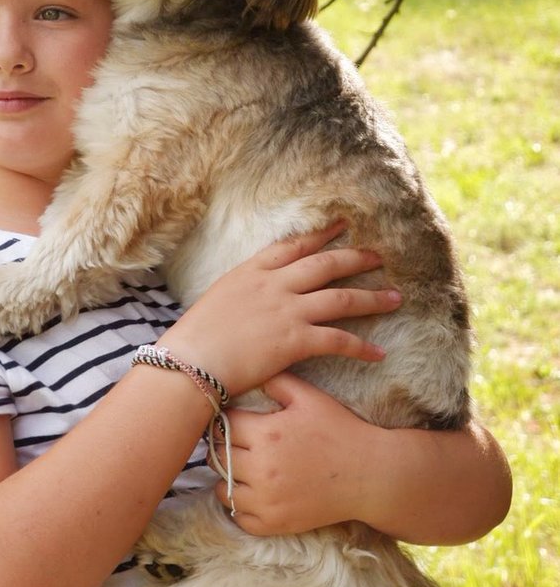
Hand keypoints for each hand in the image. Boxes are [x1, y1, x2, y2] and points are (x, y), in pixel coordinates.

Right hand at [159, 223, 400, 399]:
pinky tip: (379, 353)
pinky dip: (362, 348)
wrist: (191, 361)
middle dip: (355, 258)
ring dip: (371, 298)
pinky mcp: (295, 340)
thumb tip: (255, 295)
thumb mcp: (218, 298)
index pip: (293, 246)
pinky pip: (338, 341)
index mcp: (252, 271)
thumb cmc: (195, 337)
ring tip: (395, 297)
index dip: (321, 235)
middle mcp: (274, 285)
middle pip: (324, 265)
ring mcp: (287, 311)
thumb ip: (243, 290)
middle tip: (379, 254)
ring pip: (340, 299)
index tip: (341, 225)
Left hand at [211, 372, 374, 534]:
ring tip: (239, 469)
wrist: (370, 474)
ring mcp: (267, 499)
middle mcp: (262, 468)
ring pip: (223, 488)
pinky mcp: (276, 523)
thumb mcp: (310, 397)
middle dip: (222, 447)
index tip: (233, 420)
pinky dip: (239, 507)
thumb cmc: (341, 430)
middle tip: (233, 443)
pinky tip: (249, 493)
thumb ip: (277, 381)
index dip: (225, 420)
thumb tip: (251, 372)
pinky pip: (240, 518)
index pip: (223, 425)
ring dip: (226, 477)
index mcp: (266, 434)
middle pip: (218, 456)